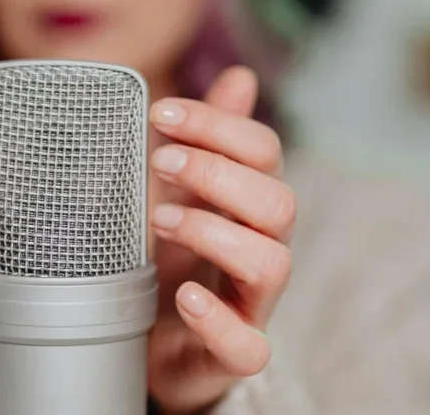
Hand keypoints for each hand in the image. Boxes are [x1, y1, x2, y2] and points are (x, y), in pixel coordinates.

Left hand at [147, 66, 294, 413]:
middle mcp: (260, 248)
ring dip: (212, 233)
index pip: (262, 152)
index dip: (218, 126)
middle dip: (216, 173)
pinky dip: (217, 318)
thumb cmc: (174, 259)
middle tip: (159, 161)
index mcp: (248, 204)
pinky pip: (248, 345)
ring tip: (159, 221)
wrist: (152, 341)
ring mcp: (250, 303)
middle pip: (277, 201)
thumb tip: (241, 77)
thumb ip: (209, 140)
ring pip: (271, 263)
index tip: (160, 113)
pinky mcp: (232, 352)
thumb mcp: (184, 192)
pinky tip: (183, 296)